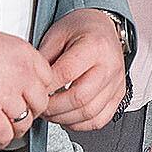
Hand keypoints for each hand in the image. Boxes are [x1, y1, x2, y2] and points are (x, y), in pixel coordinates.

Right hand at [0, 23, 56, 148]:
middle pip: (40, 102)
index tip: (33, 97)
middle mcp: (20, 73)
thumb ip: (8, 58)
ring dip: (16, 130)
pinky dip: (0, 141)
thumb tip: (10, 70)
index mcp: (23, 53)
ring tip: (7, 131)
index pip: (47, 77)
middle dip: (31, 113)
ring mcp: (5, 94)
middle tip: (22, 116)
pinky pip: (4, 134)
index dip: (39, 91)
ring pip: (24, 121)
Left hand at [37, 9, 126, 130]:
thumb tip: (32, 84)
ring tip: (51, 112)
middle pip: (80, 98)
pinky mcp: (118, 95)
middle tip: (40, 106)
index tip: (34, 91)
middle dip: (53, 108)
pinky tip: (68, 116)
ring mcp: (116, 82)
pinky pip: (99, 119)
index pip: (66, 74)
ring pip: (89, 113)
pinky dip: (80, 124)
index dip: (46, 87)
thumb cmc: (81, 29)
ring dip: (64, 118)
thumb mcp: (57, 34)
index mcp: (95, 46)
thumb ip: (44, 59)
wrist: (103, 27)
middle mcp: (110, 65)